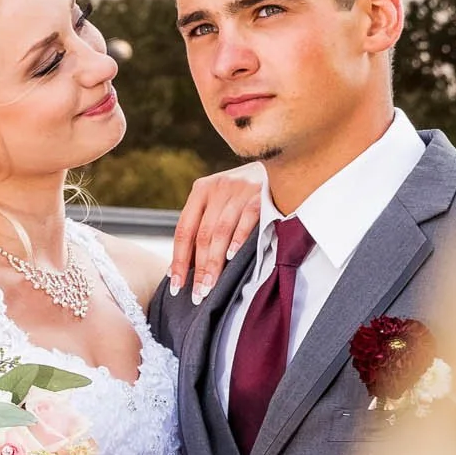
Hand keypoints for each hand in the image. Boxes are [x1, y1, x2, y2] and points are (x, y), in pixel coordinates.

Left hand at [168, 161, 265, 304]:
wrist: (279, 161)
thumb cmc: (244, 192)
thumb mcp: (219, 201)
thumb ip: (203, 226)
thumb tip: (181, 268)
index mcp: (201, 190)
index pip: (183, 230)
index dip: (178, 260)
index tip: (176, 284)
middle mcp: (217, 187)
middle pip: (201, 235)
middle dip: (198, 268)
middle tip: (198, 294)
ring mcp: (239, 190)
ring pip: (220, 232)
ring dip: (214, 262)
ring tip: (210, 286)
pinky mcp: (260, 194)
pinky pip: (246, 221)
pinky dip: (238, 240)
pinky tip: (232, 258)